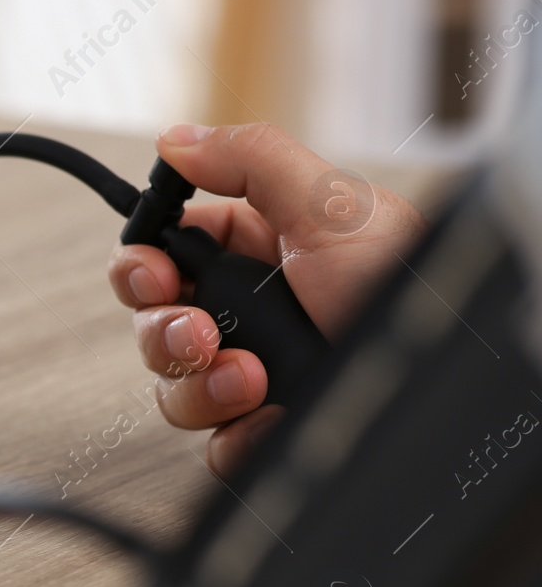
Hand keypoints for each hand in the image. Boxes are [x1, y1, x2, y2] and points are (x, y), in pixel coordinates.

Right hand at [108, 122, 426, 473]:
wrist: (446, 379)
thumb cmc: (406, 289)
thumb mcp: (332, 208)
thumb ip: (250, 161)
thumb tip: (177, 142)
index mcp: (259, 250)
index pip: (165, 253)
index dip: (141, 266)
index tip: (152, 276)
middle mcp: (251, 312)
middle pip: (155, 323)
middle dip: (166, 332)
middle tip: (200, 334)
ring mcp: (254, 373)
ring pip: (175, 386)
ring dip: (201, 386)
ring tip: (251, 379)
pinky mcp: (265, 427)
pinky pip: (215, 445)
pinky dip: (234, 437)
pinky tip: (266, 419)